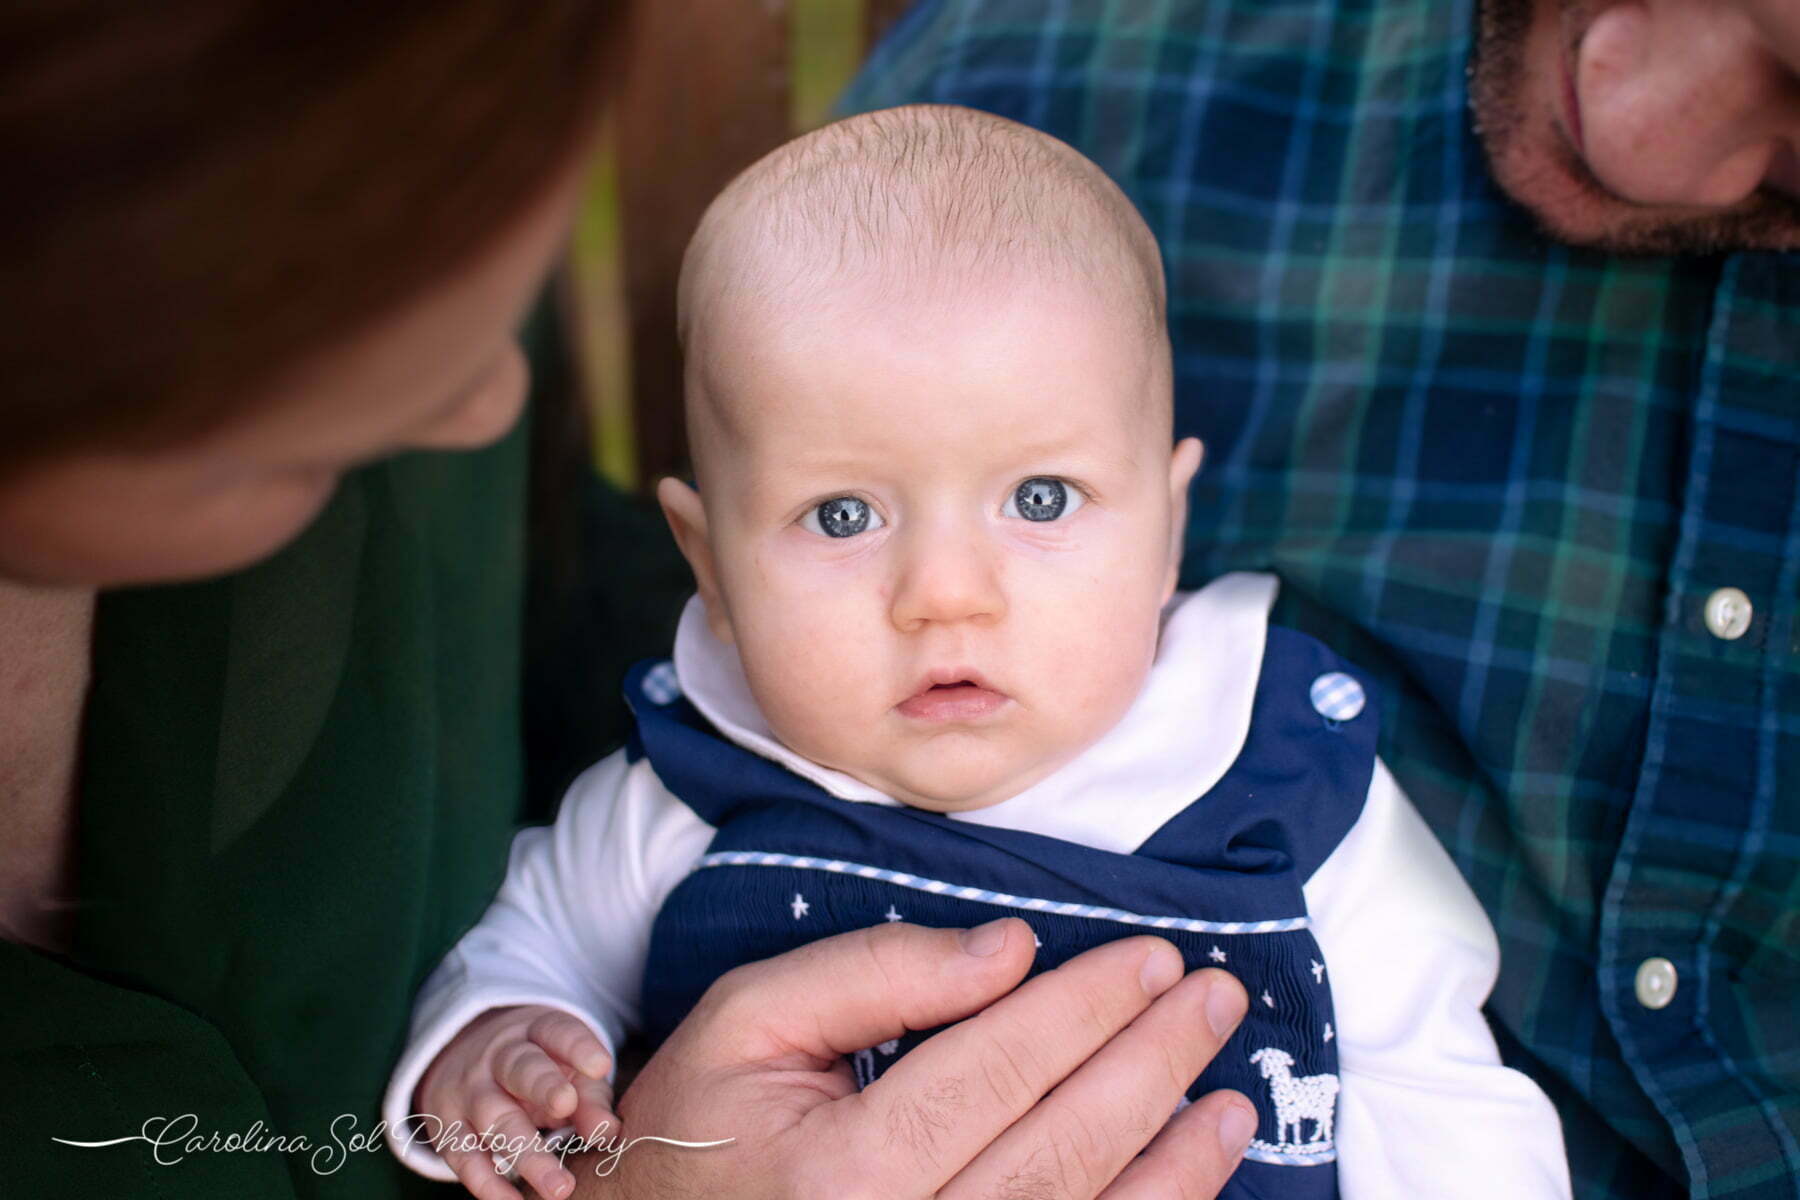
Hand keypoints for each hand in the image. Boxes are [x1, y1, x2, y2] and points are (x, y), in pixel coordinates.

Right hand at [415, 1004, 619, 1199]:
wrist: (467, 1056)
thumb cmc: (540, 1069)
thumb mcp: (568, 1070)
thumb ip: (590, 1099)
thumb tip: (607, 1132)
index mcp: (537, 1032)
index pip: (558, 1032)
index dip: (578, 1047)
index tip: (601, 1066)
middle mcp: (498, 1055)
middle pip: (521, 1069)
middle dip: (543, 1087)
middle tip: (566, 1107)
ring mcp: (468, 1090)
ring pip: (495, 1120)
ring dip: (527, 1154)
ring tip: (560, 1187)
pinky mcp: (447, 1126)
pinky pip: (464, 1156)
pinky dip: (487, 1183)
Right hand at [558, 918, 1253, 1197]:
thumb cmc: (696, 1128)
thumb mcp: (749, 1019)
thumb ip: (875, 973)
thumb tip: (1009, 950)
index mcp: (841, 1172)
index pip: (997, 1070)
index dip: (1085, 1007)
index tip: (1151, 958)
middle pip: (1060, 1147)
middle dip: (1150, 1064)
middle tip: (1212, 999)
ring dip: (1174, 1161)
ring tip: (1228, 1095)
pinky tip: (1187, 1180)